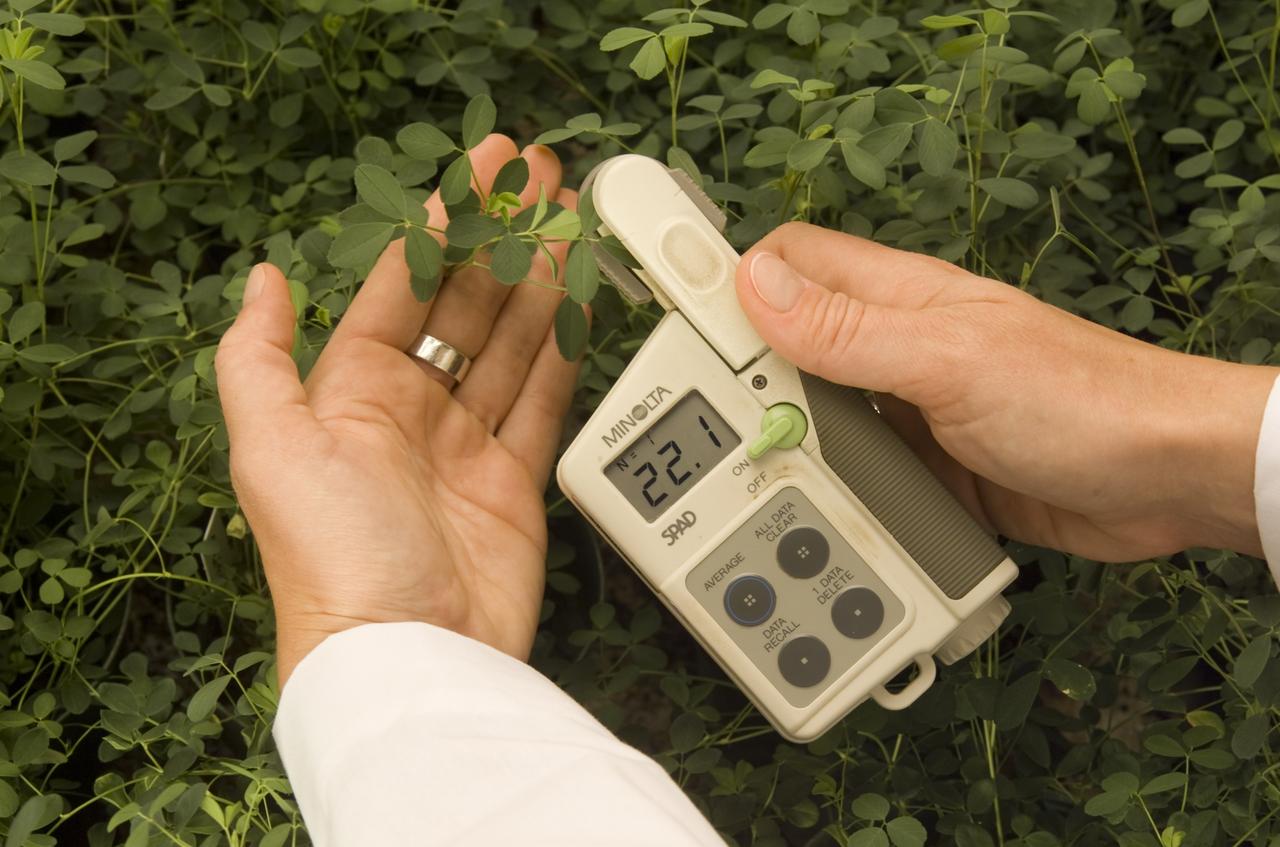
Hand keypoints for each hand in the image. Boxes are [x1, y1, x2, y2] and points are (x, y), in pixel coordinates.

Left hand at [216, 135, 580, 684]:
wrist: (411, 656)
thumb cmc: (333, 557)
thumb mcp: (271, 448)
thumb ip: (258, 358)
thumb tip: (261, 278)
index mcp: (351, 393)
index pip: (404, 288)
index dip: (441, 224)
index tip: (477, 172)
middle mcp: (411, 412)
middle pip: (465, 303)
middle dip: (501, 236)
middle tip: (538, 177)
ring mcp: (467, 445)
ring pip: (511, 341)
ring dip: (540, 278)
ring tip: (568, 219)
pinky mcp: (516, 481)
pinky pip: (544, 399)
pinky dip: (564, 349)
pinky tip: (580, 301)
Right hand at [735, 222, 1275, 561]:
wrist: (1168, 484)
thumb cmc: (1080, 402)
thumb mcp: (950, 362)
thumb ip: (851, 330)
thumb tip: (753, 285)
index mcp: (898, 299)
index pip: (788, 262)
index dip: (728, 278)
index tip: (670, 315)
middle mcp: (894, 350)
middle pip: (786, 346)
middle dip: (743, 379)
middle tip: (709, 426)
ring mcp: (909, 412)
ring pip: (815, 416)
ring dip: (783, 442)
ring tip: (747, 477)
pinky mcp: (926, 470)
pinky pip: (854, 472)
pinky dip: (827, 489)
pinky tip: (809, 512)